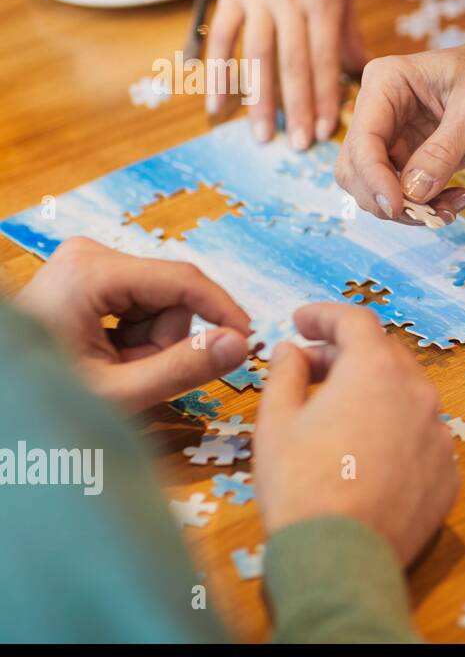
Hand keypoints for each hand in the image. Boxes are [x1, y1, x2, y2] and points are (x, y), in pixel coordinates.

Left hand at [15, 238, 251, 409]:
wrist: (3, 401)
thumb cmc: (46, 396)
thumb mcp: (118, 391)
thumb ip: (182, 368)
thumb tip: (239, 344)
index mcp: (92, 272)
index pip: (184, 281)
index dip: (224, 312)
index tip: (248, 343)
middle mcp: (91, 255)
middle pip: (172, 295)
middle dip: (165, 340)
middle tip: (132, 375)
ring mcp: (88, 263)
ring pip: (160, 303)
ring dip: (150, 343)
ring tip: (114, 369)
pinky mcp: (90, 276)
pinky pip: (141, 305)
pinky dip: (135, 338)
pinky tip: (107, 356)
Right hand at [209, 0, 366, 149]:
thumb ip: (346, 25)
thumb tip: (359, 70)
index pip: (327, 56)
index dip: (328, 95)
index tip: (332, 131)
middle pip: (293, 63)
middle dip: (298, 108)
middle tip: (301, 148)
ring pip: (256, 55)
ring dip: (259, 99)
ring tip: (263, 137)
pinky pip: (221, 36)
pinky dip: (217, 72)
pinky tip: (217, 106)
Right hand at [254, 303, 458, 565]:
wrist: (340, 558)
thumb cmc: (301, 485)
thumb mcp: (276, 421)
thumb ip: (285, 374)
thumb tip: (291, 351)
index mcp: (375, 370)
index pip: (355, 321)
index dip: (324, 316)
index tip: (301, 322)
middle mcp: (418, 393)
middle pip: (385, 355)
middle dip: (347, 354)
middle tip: (310, 367)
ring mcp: (439, 434)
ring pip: (407, 396)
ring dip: (375, 393)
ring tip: (338, 411)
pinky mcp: (448, 473)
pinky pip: (421, 438)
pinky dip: (395, 433)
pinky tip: (367, 453)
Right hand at [336, 40, 464, 220]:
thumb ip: (442, 151)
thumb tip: (413, 192)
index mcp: (385, 82)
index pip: (362, 139)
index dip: (374, 178)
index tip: (399, 206)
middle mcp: (380, 111)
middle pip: (357, 169)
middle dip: (387, 199)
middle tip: (429, 215)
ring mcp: (395, 137)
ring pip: (377, 188)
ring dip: (409, 209)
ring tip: (451, 209)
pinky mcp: (413, 159)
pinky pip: (405, 193)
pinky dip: (426, 207)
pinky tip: (458, 200)